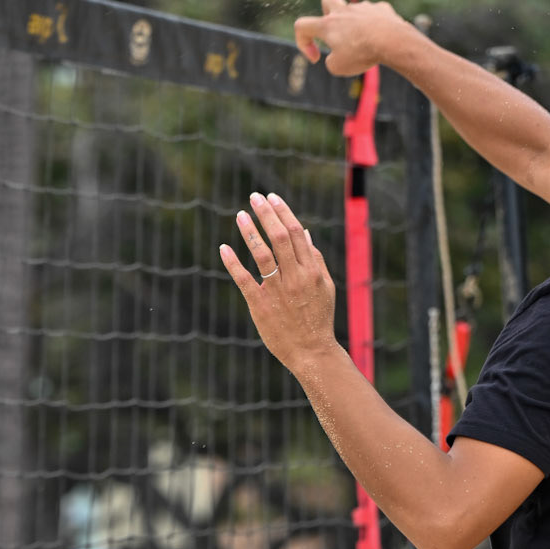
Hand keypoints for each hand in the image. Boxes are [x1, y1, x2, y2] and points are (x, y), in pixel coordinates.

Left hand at [220, 192, 338, 376]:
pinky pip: (244, 279)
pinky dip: (233, 262)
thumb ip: (316, 259)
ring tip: (240, 214)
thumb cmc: (319, 318)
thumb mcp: (326, 286)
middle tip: (255, 197)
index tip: (272, 198)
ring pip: (261, 254)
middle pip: (279, 237)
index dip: (283, 212)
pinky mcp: (260, 305)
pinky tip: (224, 247)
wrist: (312, 351)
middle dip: (266, 214)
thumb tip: (305, 232)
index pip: (296, 232)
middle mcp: (295, 277)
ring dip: (250, 231)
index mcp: (311, 270)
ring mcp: (277, 291)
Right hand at [294, 0, 411, 77]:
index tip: (316, 58)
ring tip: (368, 43)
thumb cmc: (362, 54)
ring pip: (356, 11)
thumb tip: (338, 55)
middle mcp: (343, 11)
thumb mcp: (339, 67)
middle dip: (328, 12)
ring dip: (358, 26)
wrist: (392, 41)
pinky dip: (377, 26)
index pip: (301, 25)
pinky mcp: (382, 8)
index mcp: (327, 25)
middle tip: (337, 31)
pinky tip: (383, 38)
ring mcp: (363, 7)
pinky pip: (376, 15)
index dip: (303, 42)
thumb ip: (332, 61)